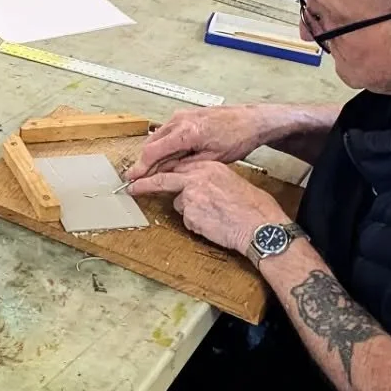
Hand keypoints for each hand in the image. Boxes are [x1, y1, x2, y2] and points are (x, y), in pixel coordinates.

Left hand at [127, 159, 285, 255]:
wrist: (260, 225)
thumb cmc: (253, 206)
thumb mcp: (230, 181)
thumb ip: (208, 179)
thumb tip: (193, 184)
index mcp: (207, 165)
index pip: (177, 166)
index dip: (165, 174)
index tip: (150, 175)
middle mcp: (196, 176)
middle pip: (163, 178)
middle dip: (144, 184)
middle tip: (131, 187)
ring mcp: (190, 193)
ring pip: (179, 203)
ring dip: (191, 212)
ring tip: (216, 217)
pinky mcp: (190, 212)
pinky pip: (188, 220)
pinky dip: (198, 224)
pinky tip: (215, 225)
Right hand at [129, 105, 278, 181]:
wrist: (251, 120)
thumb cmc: (237, 138)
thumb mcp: (212, 159)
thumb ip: (186, 165)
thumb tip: (166, 173)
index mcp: (186, 132)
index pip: (153, 151)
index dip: (141, 166)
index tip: (133, 178)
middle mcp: (179, 120)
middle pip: (151, 143)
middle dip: (143, 161)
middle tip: (138, 177)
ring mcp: (181, 115)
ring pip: (157, 136)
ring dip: (152, 152)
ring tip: (151, 169)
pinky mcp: (185, 114)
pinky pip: (166, 131)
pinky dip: (162, 144)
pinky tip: (166, 156)